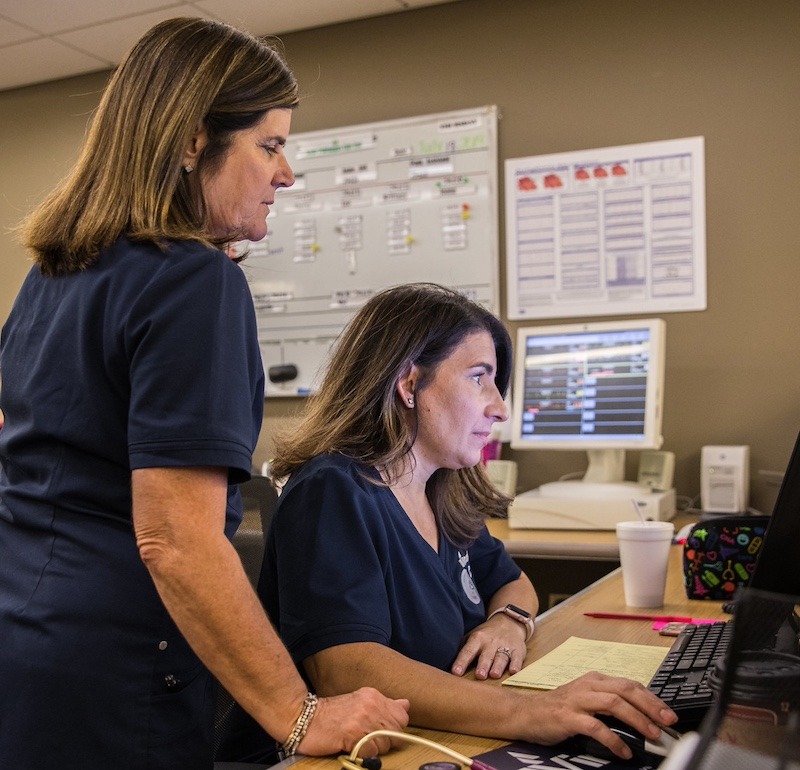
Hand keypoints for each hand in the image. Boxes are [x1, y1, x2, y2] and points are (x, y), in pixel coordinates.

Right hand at [297, 687, 409, 756]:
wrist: (304, 718)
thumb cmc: (332, 714)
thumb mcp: (361, 702)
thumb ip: (385, 704)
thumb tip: (406, 704)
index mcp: (374, 695)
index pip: (402, 717)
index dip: (393, 729)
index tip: (379, 730)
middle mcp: (371, 704)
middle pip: (395, 732)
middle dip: (383, 740)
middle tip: (364, 738)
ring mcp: (362, 718)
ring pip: (384, 744)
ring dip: (372, 748)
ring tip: (355, 740)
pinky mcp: (353, 733)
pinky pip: (371, 753)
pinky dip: (362, 754)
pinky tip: (349, 745)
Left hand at [451, 614, 526, 679]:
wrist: (508, 622)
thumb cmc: (486, 635)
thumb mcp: (473, 637)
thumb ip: (464, 650)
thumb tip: (448, 667)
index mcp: (477, 639)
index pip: (468, 651)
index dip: (461, 662)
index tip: (456, 672)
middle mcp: (491, 642)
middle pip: (486, 655)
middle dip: (482, 665)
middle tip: (479, 676)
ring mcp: (505, 645)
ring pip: (501, 657)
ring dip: (498, 666)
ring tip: (494, 675)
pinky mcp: (518, 649)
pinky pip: (517, 657)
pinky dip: (516, 664)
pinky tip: (514, 671)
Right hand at [518, 672, 677, 759]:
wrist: (526, 713)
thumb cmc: (558, 708)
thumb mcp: (586, 700)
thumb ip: (610, 705)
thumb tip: (642, 718)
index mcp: (595, 680)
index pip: (630, 684)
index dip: (652, 698)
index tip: (668, 714)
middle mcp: (588, 685)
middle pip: (626, 690)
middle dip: (650, 705)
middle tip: (667, 722)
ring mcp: (578, 700)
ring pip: (614, 704)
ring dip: (636, 719)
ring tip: (652, 735)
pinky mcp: (568, 716)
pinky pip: (595, 727)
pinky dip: (613, 739)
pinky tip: (624, 751)